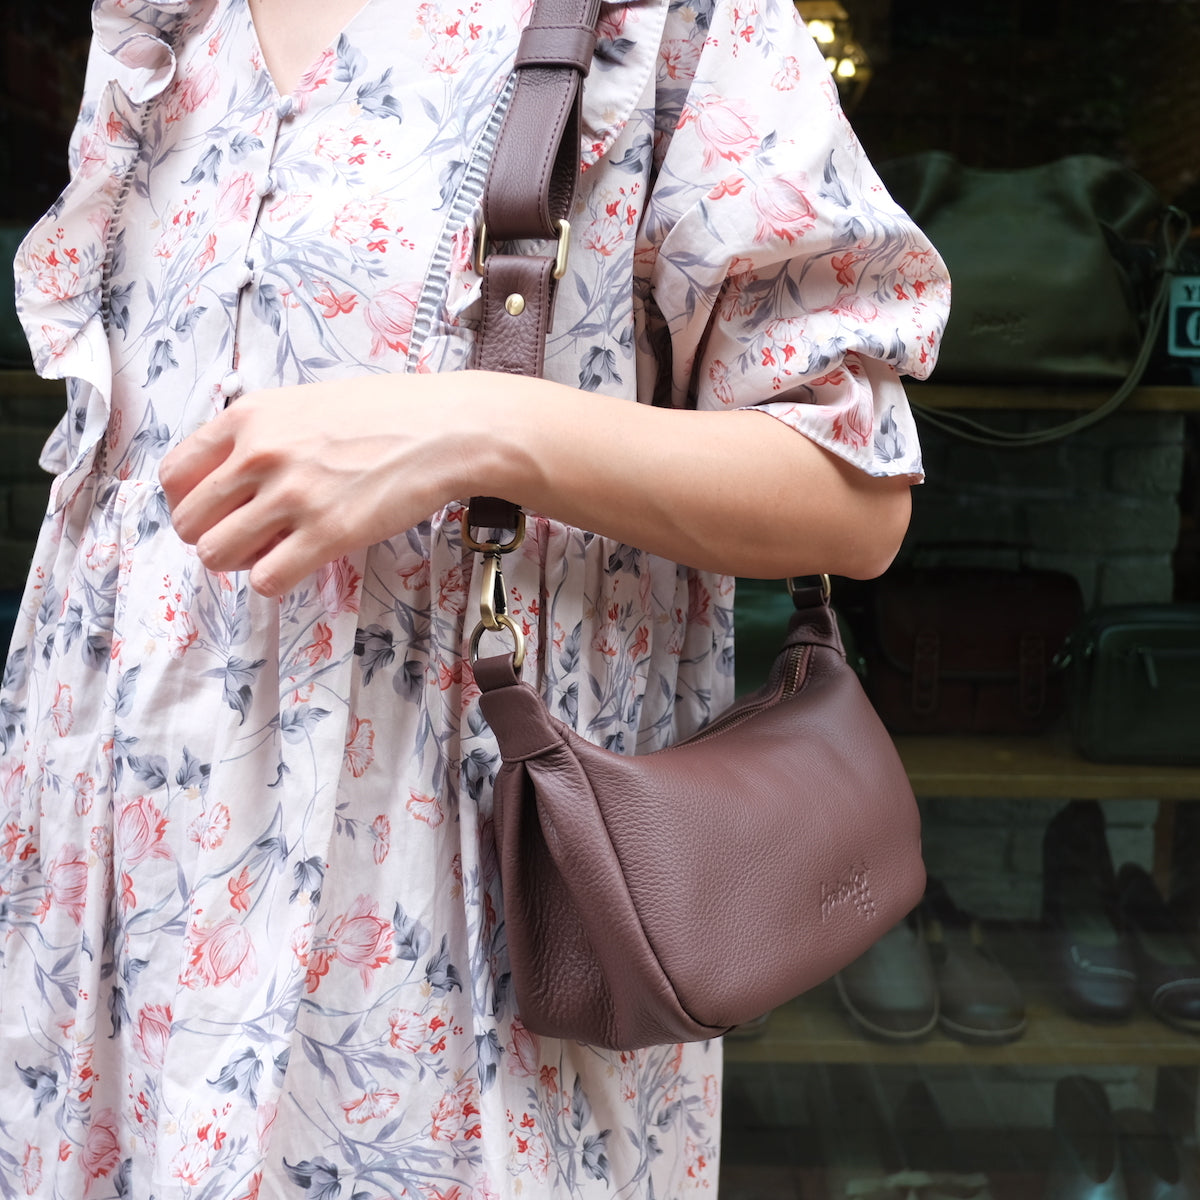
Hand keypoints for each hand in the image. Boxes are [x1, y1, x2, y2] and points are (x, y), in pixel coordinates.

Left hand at [160, 374, 477, 596]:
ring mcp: (293, 495)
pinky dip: (276, 581)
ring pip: (217, 555)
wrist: (445, 430)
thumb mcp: (305, 403)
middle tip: (246, 537)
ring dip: (240, 563)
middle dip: (212, 537)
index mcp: (249, 417)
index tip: (213, 512)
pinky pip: (267, 580)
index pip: (174, 475)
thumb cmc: (386, 414)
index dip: (189, 503)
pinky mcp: (327, 533)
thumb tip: (229, 473)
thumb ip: (261, 433)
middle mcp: (260, 455)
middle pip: (190, 522)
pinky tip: (299, 563)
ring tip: (272, 551)